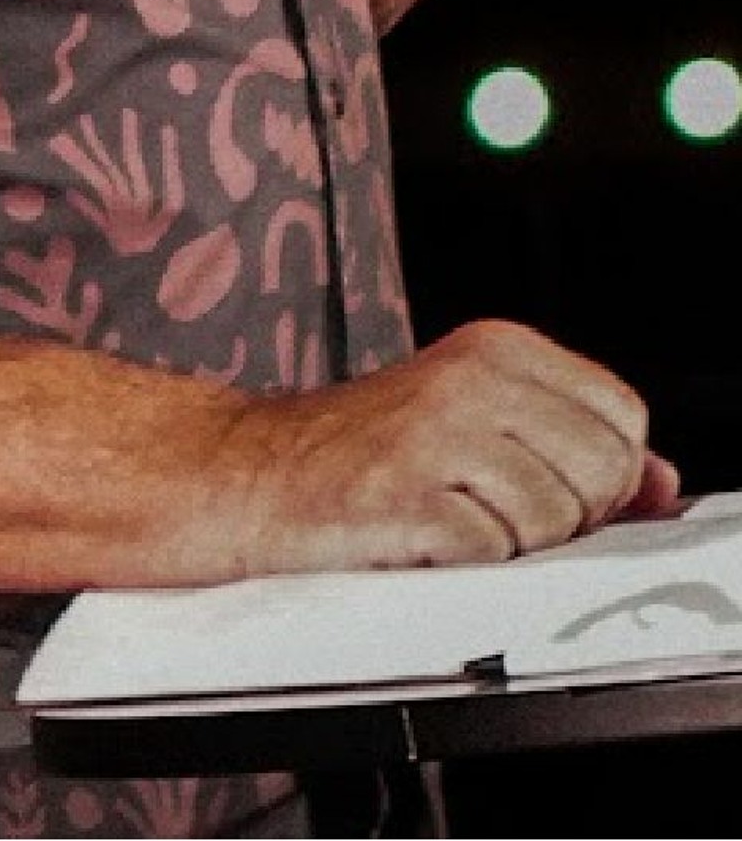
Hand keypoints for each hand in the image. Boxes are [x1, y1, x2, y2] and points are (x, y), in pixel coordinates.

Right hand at [203, 319, 674, 571]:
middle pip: (605, 471)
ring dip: (510, 542)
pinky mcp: (412, 496)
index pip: (622, 419)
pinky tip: (419, 535)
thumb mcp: (475, 425)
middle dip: (565, 512)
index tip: (531, 476)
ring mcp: (440, 432)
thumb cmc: (361, 456)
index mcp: (496, 347)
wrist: (248, 474)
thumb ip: (573, 447)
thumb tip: (662, 482)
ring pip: (558, 520)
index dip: (594, 471)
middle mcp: (472, 376)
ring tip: (446, 516)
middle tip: (486, 503)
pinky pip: (500, 554)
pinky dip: (466, 562)